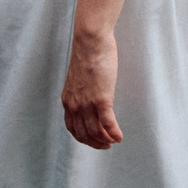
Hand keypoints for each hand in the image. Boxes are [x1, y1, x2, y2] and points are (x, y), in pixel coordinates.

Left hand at [61, 27, 122, 149]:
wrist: (91, 41)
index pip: (72, 128)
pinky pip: (108, 124)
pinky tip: (120, 137)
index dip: (83, 138)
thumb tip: (90, 94)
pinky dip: (114, 133)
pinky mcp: (101, 99)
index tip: (92, 140)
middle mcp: (75, 105)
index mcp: (67, 100)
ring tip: (114, 141)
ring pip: (95, 132)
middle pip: (83, 133)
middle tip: (105, 145)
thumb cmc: (88, 53)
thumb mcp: (79, 77)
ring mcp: (87, 103)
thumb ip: (81, 90)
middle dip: (95, 143)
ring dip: (105, 140)